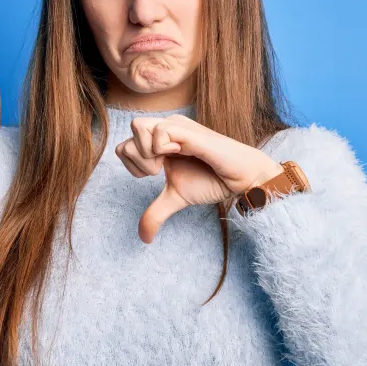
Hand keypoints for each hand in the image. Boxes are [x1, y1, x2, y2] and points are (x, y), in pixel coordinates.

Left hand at [114, 114, 283, 243]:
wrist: (242, 178)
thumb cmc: (211, 181)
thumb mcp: (176, 199)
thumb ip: (156, 213)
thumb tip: (143, 238)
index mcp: (159, 141)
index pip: (124, 146)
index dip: (132, 165)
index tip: (155, 174)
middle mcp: (166, 128)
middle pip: (128, 132)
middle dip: (137, 158)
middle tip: (159, 170)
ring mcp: (178, 127)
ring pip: (138, 127)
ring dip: (147, 152)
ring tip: (168, 162)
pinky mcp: (190, 132)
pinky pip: (161, 131)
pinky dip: (162, 148)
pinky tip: (180, 155)